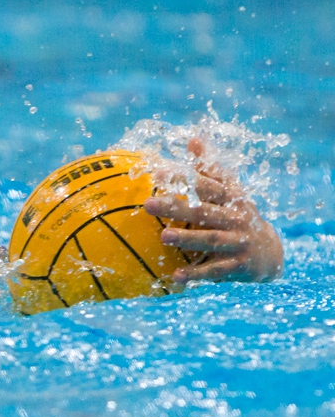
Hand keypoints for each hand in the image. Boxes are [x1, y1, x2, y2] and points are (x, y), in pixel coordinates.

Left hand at [143, 138, 283, 283]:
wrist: (270, 254)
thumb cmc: (238, 216)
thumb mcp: (229, 192)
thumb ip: (210, 169)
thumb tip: (193, 139)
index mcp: (231, 199)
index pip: (206, 185)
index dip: (183, 178)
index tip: (158, 172)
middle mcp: (236, 219)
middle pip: (203, 211)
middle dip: (176, 207)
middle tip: (148, 204)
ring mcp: (239, 242)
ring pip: (210, 239)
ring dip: (187, 238)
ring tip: (163, 237)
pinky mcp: (239, 266)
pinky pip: (215, 270)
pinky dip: (197, 274)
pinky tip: (176, 276)